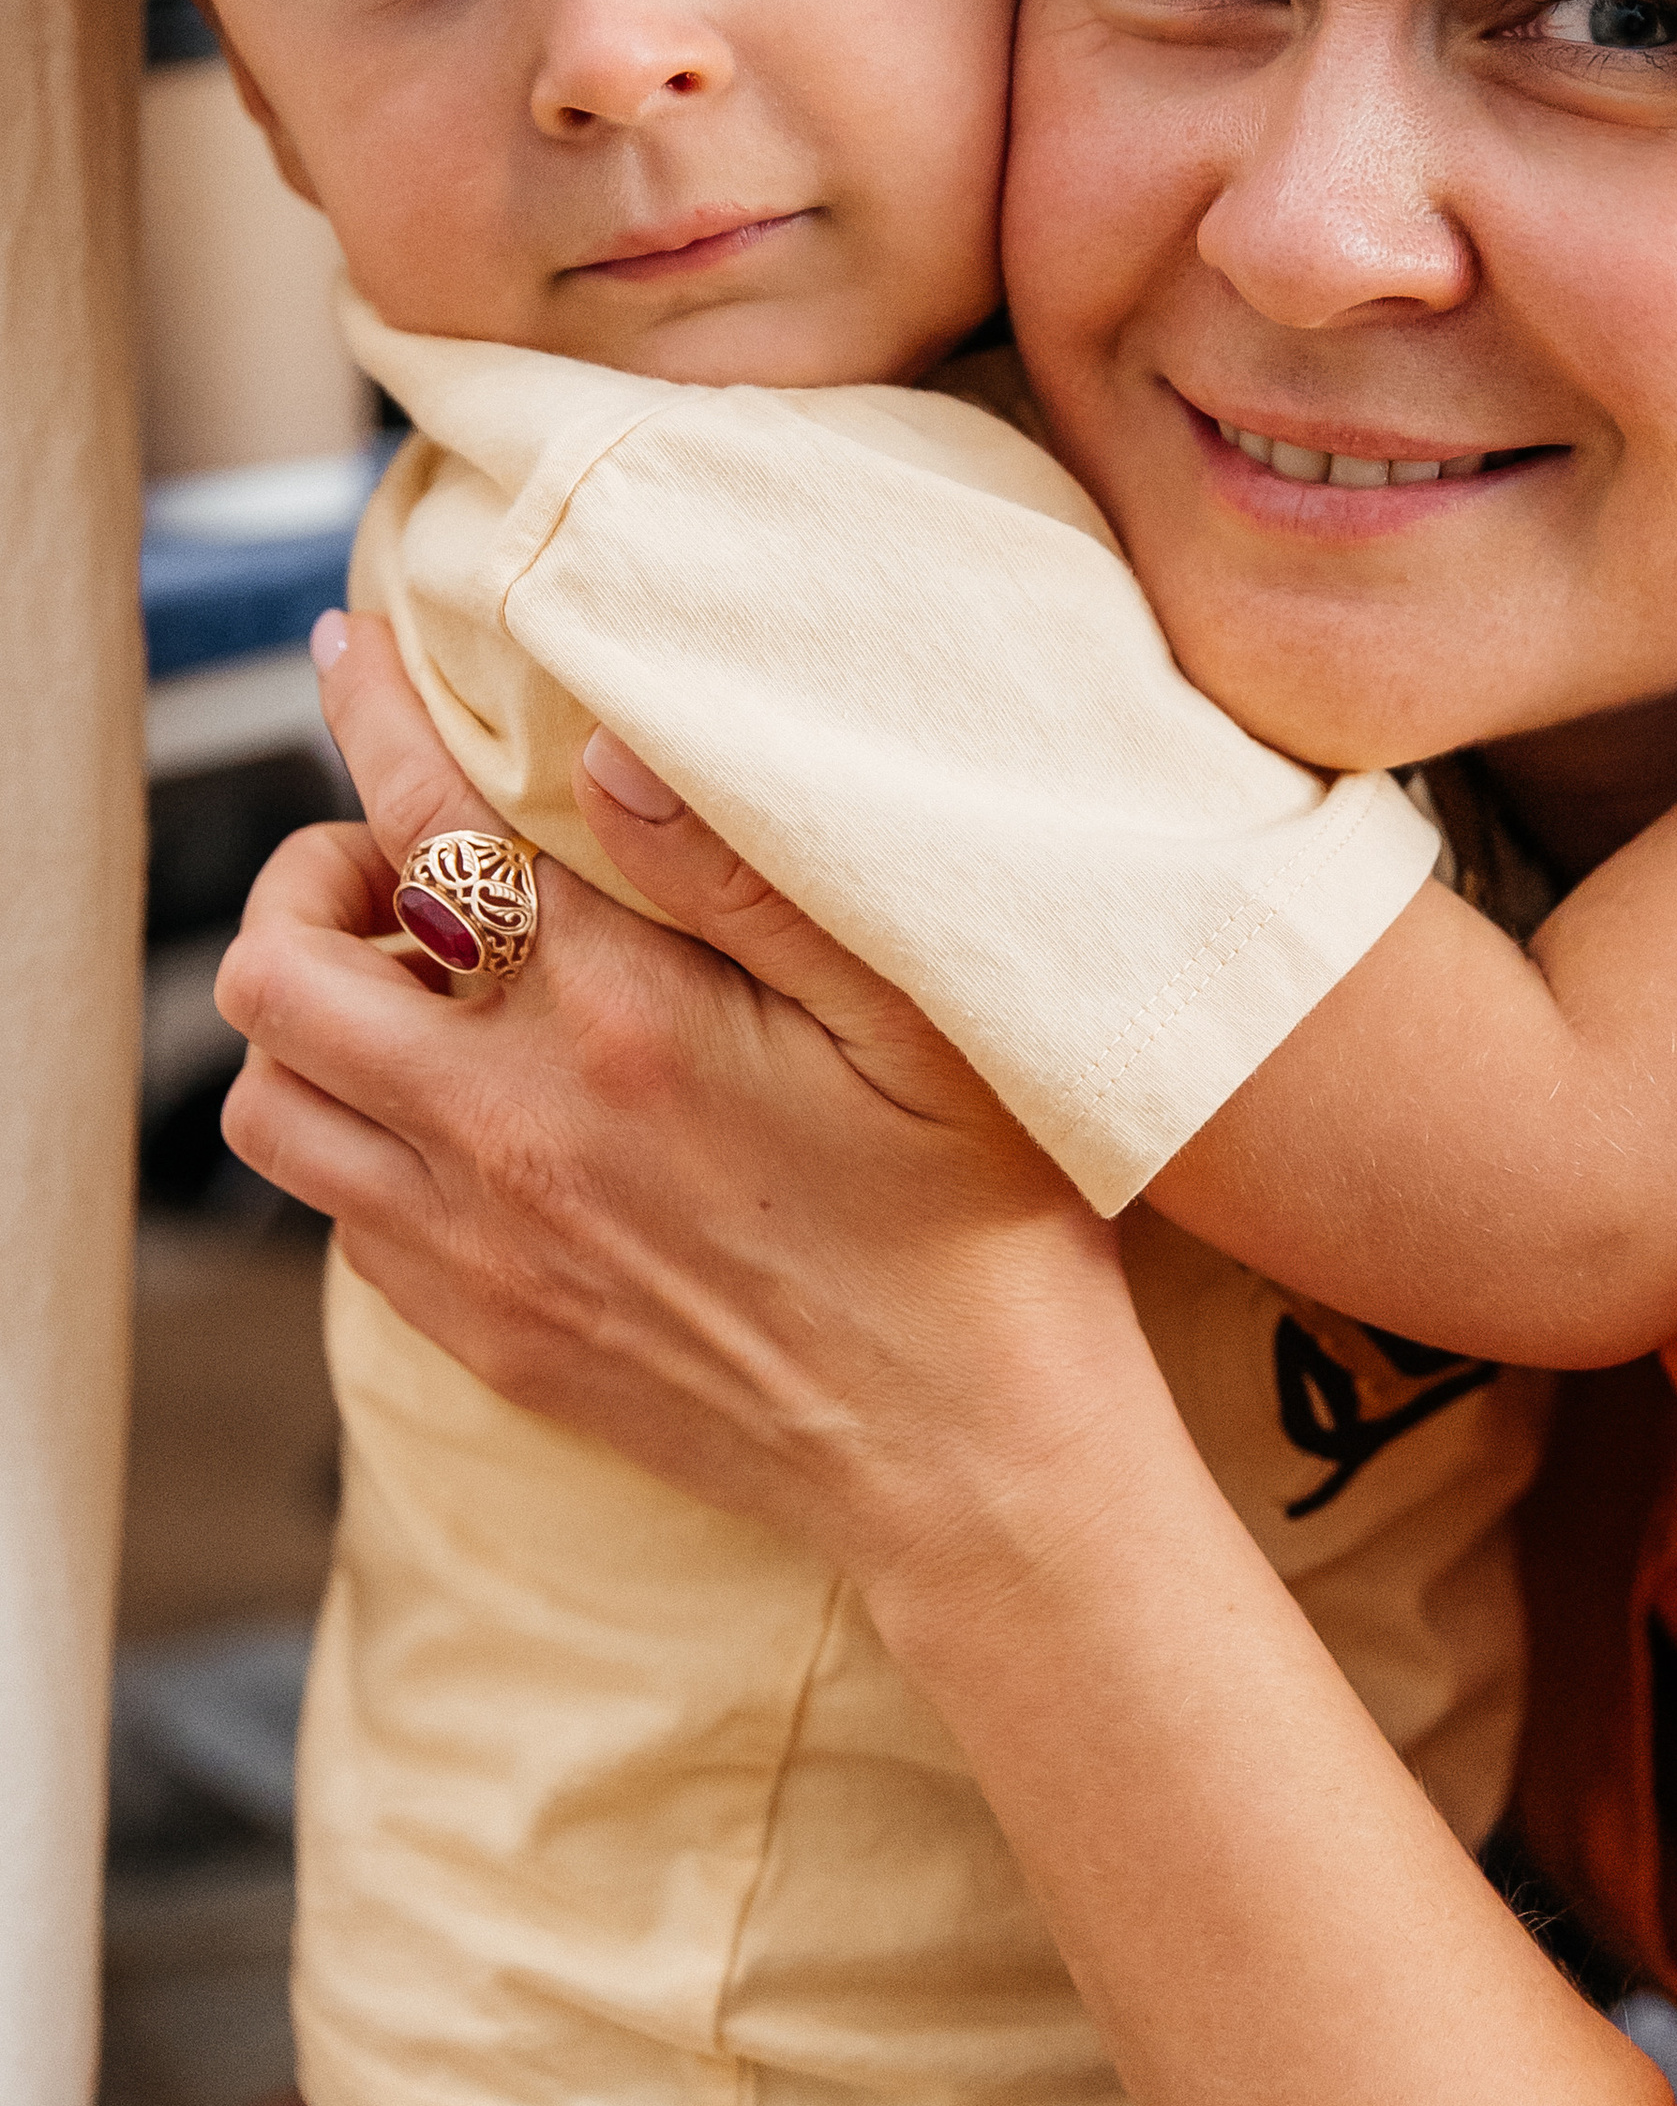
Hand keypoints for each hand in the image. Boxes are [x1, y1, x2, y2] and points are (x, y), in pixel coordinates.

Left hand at [217, 615, 1136, 1599]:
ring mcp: (481, 1244)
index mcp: (621, 1017)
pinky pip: (334, 1219)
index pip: (426, 817)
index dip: (367, 707)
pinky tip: (459, 1116)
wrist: (970, 1459)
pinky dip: (358, 1141)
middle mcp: (512, 1128)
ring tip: (410, 994)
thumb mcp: (911, 1015)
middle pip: (279, 967)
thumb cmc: (977, 1222)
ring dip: (314, 1023)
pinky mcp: (484, 1332)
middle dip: (309, 881)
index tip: (350, 646)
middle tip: (399, 868)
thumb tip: (602, 754)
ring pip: (270, 1102)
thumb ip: (746, 872)